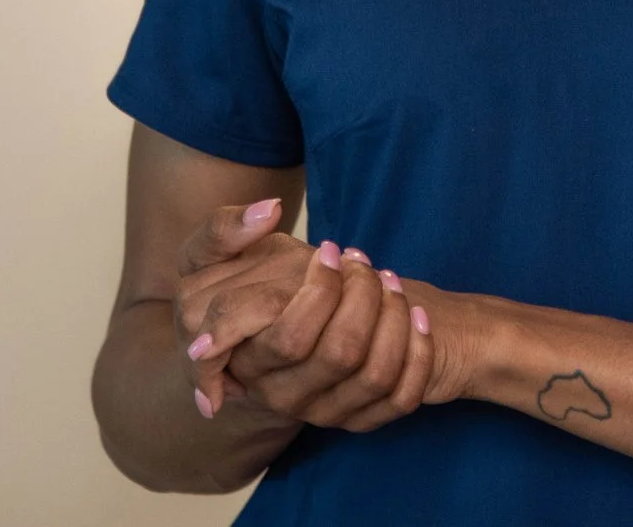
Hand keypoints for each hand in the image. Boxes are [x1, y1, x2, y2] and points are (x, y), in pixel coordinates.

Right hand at [221, 243, 435, 430]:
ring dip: (395, 318)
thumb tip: (269, 211)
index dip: (320, 290)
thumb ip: (225, 229)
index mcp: (245, 358)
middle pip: (339, 353)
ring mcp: (319, 412)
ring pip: (374, 375)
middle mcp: (279, 395)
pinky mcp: (358, 420)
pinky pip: (402, 398)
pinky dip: (419, 353)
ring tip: (389, 279)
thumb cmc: (244, 282)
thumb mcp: (213, 254)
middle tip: (361, 262)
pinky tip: (418, 314)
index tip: (330, 251)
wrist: (273, 329)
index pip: (289, 339)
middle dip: (364, 296)